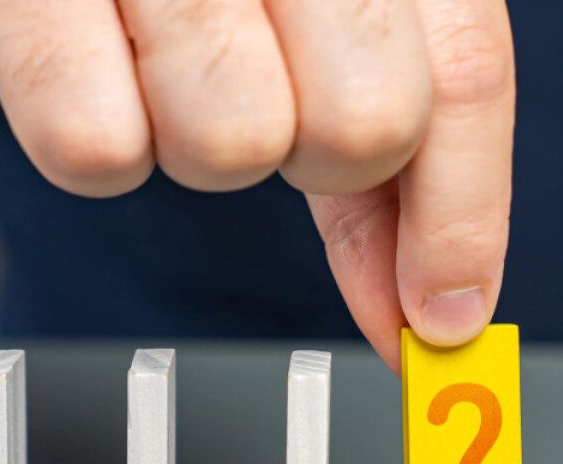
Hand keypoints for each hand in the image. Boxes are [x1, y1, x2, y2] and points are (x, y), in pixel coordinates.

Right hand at [0, 0, 514, 372]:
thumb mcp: (330, 45)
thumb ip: (393, 170)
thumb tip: (434, 311)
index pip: (466, 75)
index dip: (462, 219)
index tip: (443, 320)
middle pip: (366, 124)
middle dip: (322, 161)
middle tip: (273, 107)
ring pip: (234, 142)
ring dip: (205, 146)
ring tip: (173, 71)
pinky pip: (95, 148)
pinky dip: (100, 146)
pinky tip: (100, 78)